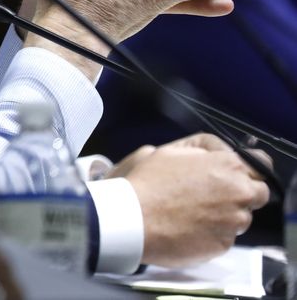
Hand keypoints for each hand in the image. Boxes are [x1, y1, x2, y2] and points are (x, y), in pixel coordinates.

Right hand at [113, 133, 269, 266]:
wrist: (132, 221)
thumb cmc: (148, 183)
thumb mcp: (170, 150)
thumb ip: (204, 149)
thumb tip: (220, 153)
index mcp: (228, 166)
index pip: (261, 165)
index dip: (248, 170)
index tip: (235, 175)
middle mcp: (239, 193)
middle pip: (258, 194)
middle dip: (241, 194)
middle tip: (213, 196)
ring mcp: (233, 221)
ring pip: (241, 218)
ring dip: (226, 215)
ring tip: (194, 214)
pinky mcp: (224, 244)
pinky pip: (225, 237)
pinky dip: (212, 234)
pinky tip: (189, 228)